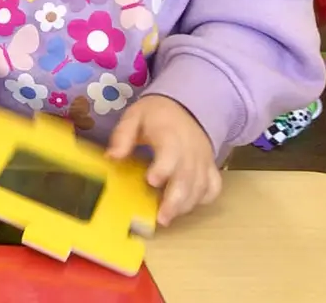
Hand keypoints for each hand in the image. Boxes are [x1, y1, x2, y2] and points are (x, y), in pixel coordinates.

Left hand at [107, 94, 221, 226]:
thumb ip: (123, 136)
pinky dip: (203, 199)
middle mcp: (190, 151)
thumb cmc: (155, 114)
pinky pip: (213, 187)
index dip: (162, 169)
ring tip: (168, 218)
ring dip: (186, 205)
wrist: (186, 106)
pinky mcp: (210, 167)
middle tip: (161, 218)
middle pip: (187, 178)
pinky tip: (187, 206)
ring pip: (200, 187)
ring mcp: (203, 161)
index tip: (151, 181)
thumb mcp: (134, 116)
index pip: (170, 154)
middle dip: (175, 201)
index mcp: (170, 136)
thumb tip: (111, 157)